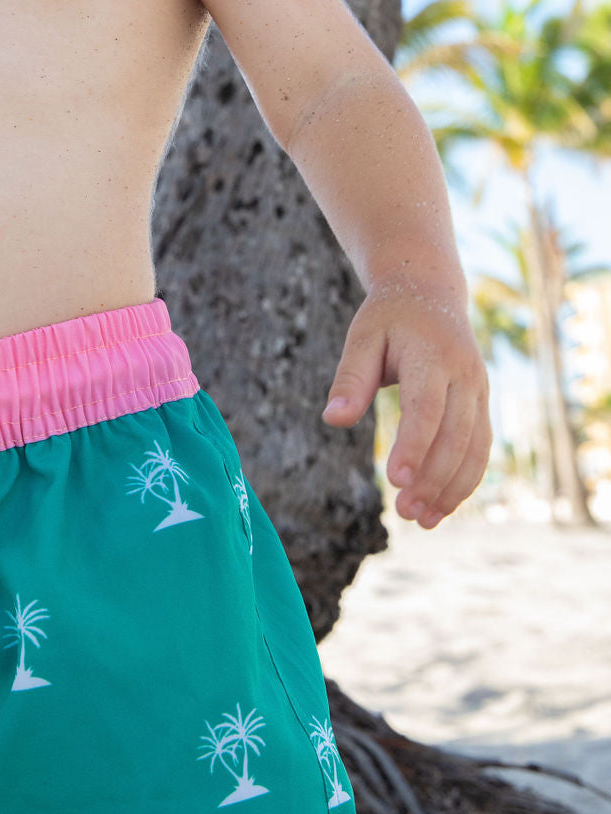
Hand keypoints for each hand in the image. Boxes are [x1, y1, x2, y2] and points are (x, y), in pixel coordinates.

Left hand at [320, 274, 491, 528]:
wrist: (430, 292)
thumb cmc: (388, 318)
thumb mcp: (362, 337)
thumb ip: (350, 378)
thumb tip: (332, 419)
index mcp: (433, 356)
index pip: (426, 409)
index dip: (413, 446)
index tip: (394, 480)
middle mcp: (464, 375)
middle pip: (454, 436)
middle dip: (431, 478)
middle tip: (404, 513)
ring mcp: (479, 390)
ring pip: (475, 448)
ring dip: (452, 488)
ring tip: (422, 521)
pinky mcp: (482, 404)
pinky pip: (480, 448)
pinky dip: (465, 480)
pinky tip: (441, 508)